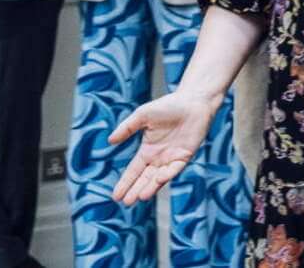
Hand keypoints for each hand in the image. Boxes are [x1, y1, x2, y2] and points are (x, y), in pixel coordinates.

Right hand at [108, 89, 218, 205]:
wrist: (193, 101)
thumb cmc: (169, 106)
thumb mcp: (143, 115)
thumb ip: (127, 128)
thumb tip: (110, 141)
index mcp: (148, 150)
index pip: (134, 171)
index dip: (125, 183)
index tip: (116, 196)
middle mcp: (159, 158)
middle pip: (144, 178)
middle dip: (135, 190)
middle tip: (126, 202)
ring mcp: (172, 158)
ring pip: (159, 177)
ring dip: (150, 187)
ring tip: (140, 197)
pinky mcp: (186, 156)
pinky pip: (175, 168)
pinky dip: (167, 175)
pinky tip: (158, 180)